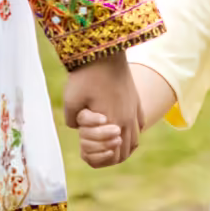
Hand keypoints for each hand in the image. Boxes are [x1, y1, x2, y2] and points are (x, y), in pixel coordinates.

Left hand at [62, 53, 141, 168]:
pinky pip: (138, 127)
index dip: (96, 158)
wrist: (104, 51)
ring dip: (119, 147)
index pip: (112, 156)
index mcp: (113, 123)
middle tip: (91, 145)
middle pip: (124, 153)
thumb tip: (77, 127)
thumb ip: (72, 121)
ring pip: (134, 142)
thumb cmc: (85, 76)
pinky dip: (128, 134)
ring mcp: (134, 111)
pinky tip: (116, 128)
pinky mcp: (136, 102)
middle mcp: (128, 120)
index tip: (83, 147)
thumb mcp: (71, 101)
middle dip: (107, 155)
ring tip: (103, 141)